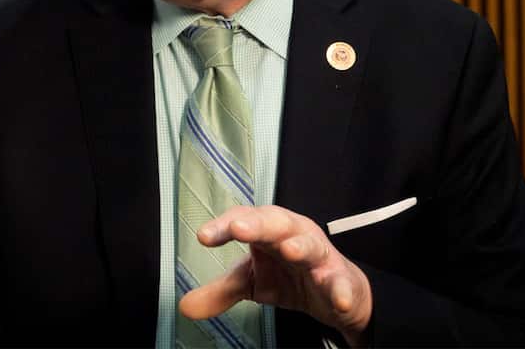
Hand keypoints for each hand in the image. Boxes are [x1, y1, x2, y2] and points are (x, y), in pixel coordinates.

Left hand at [179, 205, 372, 346]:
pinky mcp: (339, 277)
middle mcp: (292, 234)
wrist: (335, 291)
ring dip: (300, 246)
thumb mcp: (252, 281)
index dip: (223, 226)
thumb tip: (185, 306)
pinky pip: (339, 281)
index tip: (204, 236)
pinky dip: (338, 289)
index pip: (242, 220)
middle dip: (257, 224)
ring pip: (309, 245)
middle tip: (239, 229)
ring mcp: (318, 255)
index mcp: (267, 231)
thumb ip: (220, 290)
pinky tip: (337, 298)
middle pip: (274, 222)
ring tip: (289, 250)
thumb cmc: (290, 274)